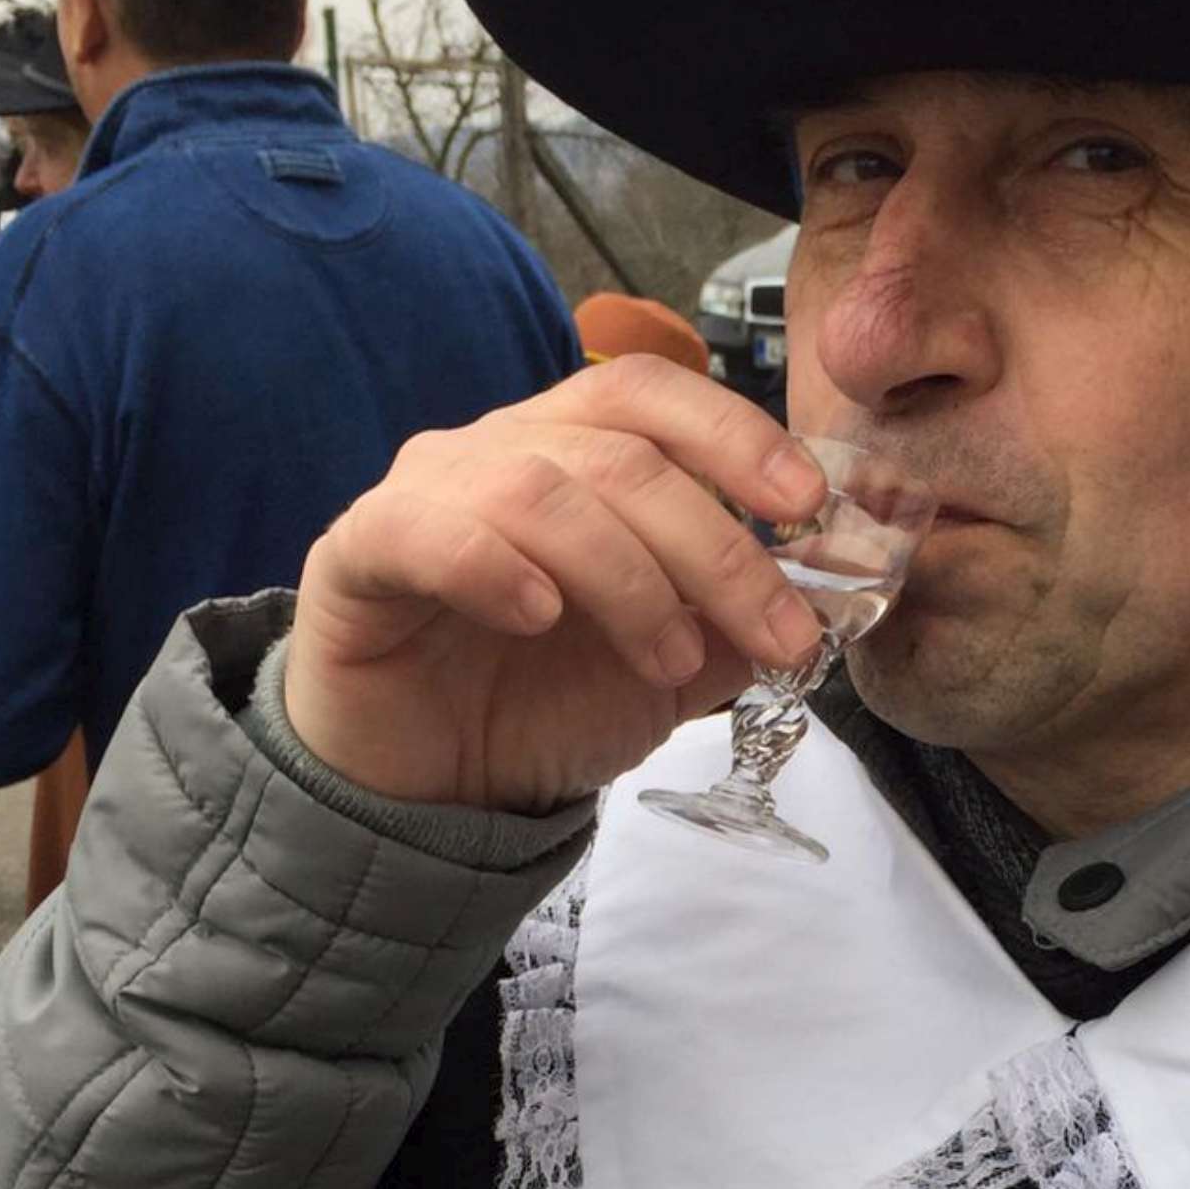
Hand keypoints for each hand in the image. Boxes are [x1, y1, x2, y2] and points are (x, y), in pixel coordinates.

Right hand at [284, 358, 828, 812]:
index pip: (655, 395)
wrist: (431, 792)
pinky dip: (496, 566)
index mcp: (574, 452)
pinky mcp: (358, 553)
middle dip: (716, 545)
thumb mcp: (670, 668)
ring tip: (666, 659)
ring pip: (540, 488)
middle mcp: (498, 450)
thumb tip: (831, 594)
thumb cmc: (540, 708)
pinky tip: (539, 616)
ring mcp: (424, 494)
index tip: (808, 506)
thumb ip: (738, 622)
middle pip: (621, 453)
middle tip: (774, 633)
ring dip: (627, 576)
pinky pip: (426, 530)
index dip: (737, 434)